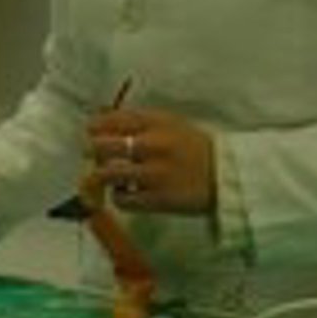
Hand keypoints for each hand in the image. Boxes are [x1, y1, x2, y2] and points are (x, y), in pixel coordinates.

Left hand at [85, 106, 215, 213]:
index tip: (89, 131)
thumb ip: (139, 121)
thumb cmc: (194, 147)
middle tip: (91, 154)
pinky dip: (118, 197)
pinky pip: (122, 199)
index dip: (94, 126)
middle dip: (91, 150)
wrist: (226, 176)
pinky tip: (126, 192)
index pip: (111, 119)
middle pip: (102, 145)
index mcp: (156, 122)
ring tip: (106, 176)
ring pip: (107, 174)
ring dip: (101, 175)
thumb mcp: (170, 123)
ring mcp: (154, 174)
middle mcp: (152, 145)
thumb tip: (101, 117)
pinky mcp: (157, 200)